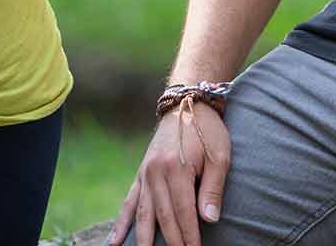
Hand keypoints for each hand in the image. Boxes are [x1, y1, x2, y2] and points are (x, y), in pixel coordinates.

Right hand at [110, 101, 231, 245]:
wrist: (187, 104)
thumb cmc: (208, 131)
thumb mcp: (220, 156)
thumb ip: (213, 188)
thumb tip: (209, 220)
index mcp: (177, 167)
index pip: (184, 211)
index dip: (189, 235)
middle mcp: (156, 172)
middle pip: (163, 216)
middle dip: (172, 242)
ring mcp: (145, 174)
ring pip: (143, 214)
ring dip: (144, 239)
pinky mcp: (140, 174)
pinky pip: (129, 202)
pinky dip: (121, 223)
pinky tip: (115, 242)